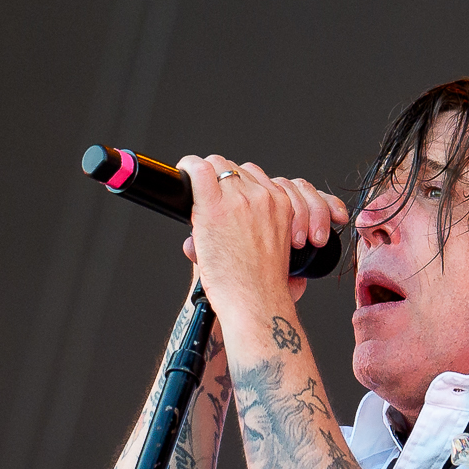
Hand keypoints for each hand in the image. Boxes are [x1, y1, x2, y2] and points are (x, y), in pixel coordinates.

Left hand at [179, 155, 348, 309]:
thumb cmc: (264, 289)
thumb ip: (263, 245)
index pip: (261, 178)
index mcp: (282, 207)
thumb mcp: (282, 261)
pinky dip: (190, 168)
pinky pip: (200, 172)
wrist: (256, 302)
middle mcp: (265, 198)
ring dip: (210, 178)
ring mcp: (241, 200)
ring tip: (203, 198)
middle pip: (240, 169)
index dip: (244, 187)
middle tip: (217, 204)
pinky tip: (185, 172)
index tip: (234, 198)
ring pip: (220, 165)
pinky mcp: (215, 208)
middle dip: (227, 182)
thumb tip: (241, 242)